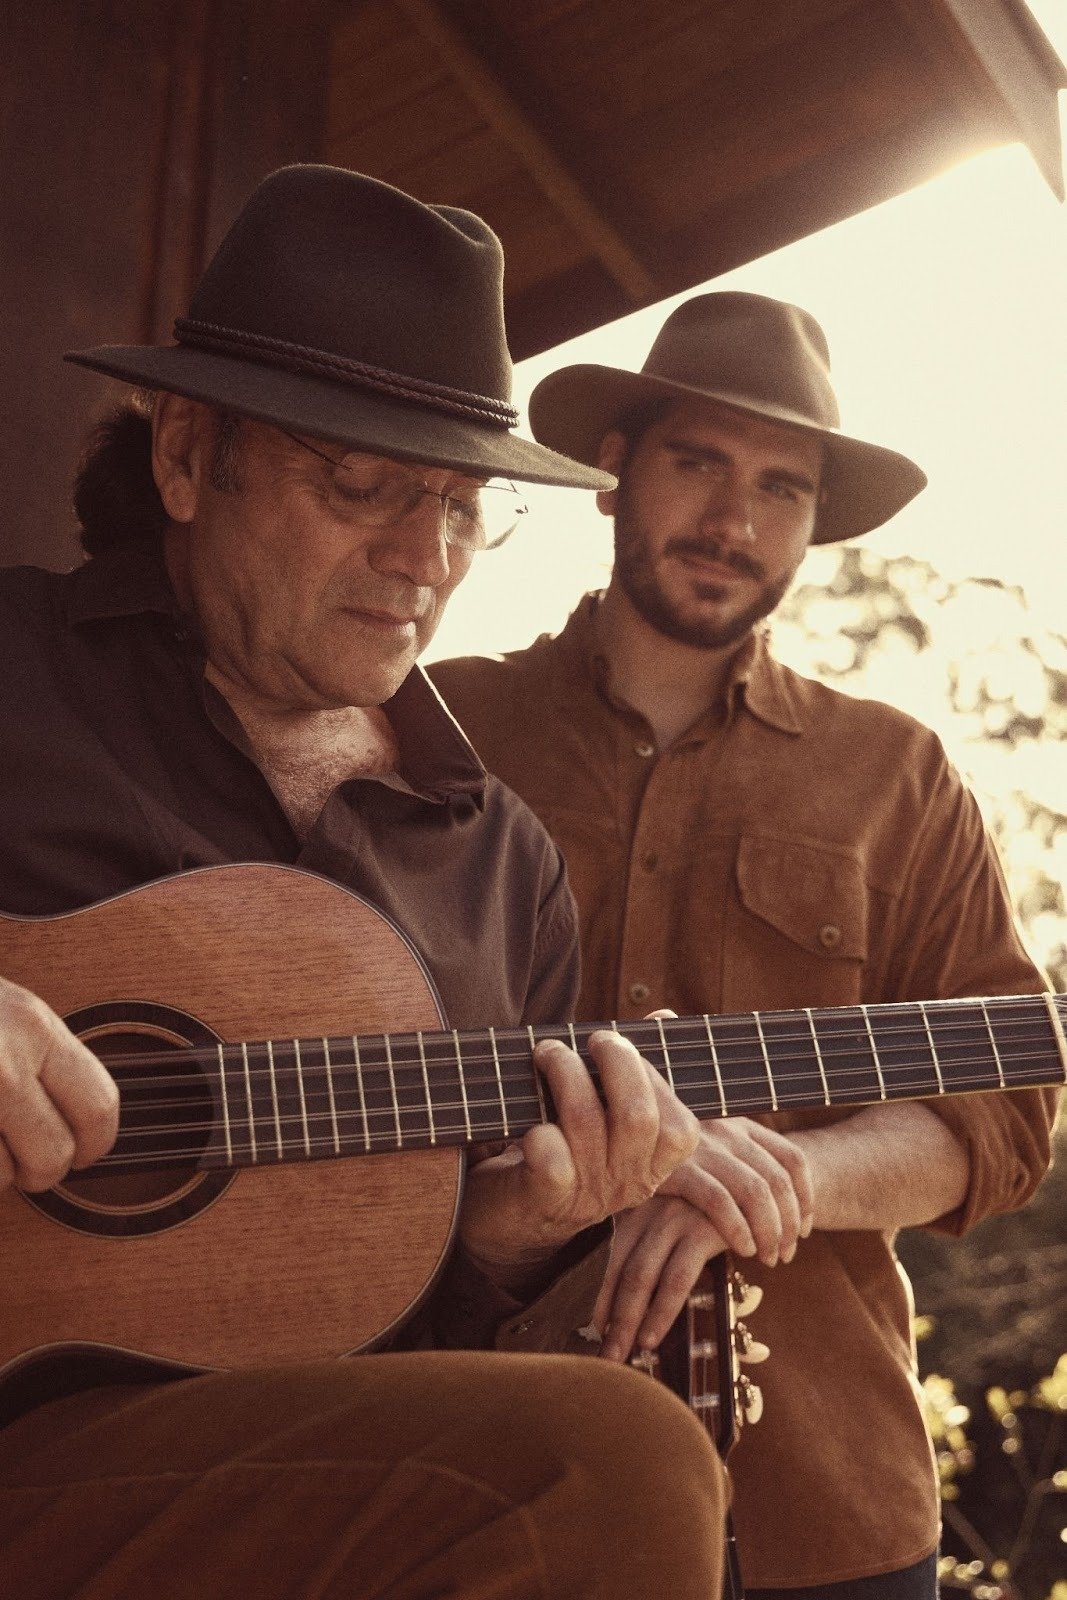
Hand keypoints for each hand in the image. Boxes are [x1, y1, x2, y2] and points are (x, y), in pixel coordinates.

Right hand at [0, 976, 118, 1191]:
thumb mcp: (5, 1009)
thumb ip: (42, 1054)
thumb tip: (83, 1118)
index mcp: (33, 1026)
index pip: (99, 1106)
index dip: (97, 1144)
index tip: (86, 1154)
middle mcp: (2, 1061)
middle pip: (53, 1155)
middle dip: (38, 1171)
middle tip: (19, 1160)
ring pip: (1, 1177)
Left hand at [458, 1030, 699, 1287]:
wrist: (509, 1217)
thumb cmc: (566, 1148)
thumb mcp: (608, 1116)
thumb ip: (639, 1069)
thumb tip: (665, 1015)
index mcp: (651, 1167)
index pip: (681, 1131)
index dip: (655, 1079)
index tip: (623, 1045)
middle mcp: (626, 1185)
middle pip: (638, 1118)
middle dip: (617, 1063)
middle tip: (592, 1039)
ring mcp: (587, 1195)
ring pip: (587, 1122)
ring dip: (565, 1073)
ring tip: (547, 1052)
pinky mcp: (544, 1198)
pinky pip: (550, 1157)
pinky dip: (539, 1128)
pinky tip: (528, 1116)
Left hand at [593, 1193, 726, 1361]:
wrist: (762, 1178)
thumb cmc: (721, 1205)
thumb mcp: (687, 1218)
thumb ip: (663, 1246)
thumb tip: (642, 1293)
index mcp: (643, 1208)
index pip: (612, 1258)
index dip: (602, 1295)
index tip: (594, 1329)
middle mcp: (651, 1210)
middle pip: (624, 1271)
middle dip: (614, 1316)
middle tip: (606, 1354)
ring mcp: (674, 1218)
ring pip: (642, 1277)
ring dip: (633, 1320)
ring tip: (628, 1351)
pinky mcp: (701, 1229)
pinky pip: (676, 1279)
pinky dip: (662, 1311)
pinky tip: (654, 1335)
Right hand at [660, 1117, 813, 1265]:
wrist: (619, 1139)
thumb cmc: (672, 1160)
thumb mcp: (713, 1151)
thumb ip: (741, 1166)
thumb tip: (785, 1209)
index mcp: (741, 1125)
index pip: (793, 1158)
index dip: (808, 1197)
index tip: (805, 1230)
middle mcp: (727, 1130)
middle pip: (778, 1180)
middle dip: (790, 1224)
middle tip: (786, 1254)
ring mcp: (703, 1146)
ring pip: (756, 1192)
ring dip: (770, 1231)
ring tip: (769, 1258)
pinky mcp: (678, 1167)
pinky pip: (719, 1200)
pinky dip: (738, 1228)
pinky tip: (743, 1249)